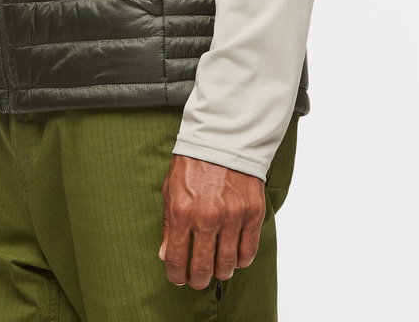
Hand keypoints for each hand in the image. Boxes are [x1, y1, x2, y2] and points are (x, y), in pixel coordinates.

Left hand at [158, 153, 265, 289]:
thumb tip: (165, 254)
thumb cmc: (194, 162)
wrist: (224, 138)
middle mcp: (207, 217)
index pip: (175, 259)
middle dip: (198, 280)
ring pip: (227, 265)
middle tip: (198, 280)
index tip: (178, 278)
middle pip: (202, 268)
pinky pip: (248, 251)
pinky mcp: (252, 213)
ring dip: (220, 272)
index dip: (176, 275)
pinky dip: (241, 260)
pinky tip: (235, 257)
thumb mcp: (170, 188)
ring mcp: (232, 216)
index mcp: (181, 211)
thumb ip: (167, 223)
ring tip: (217, 268)